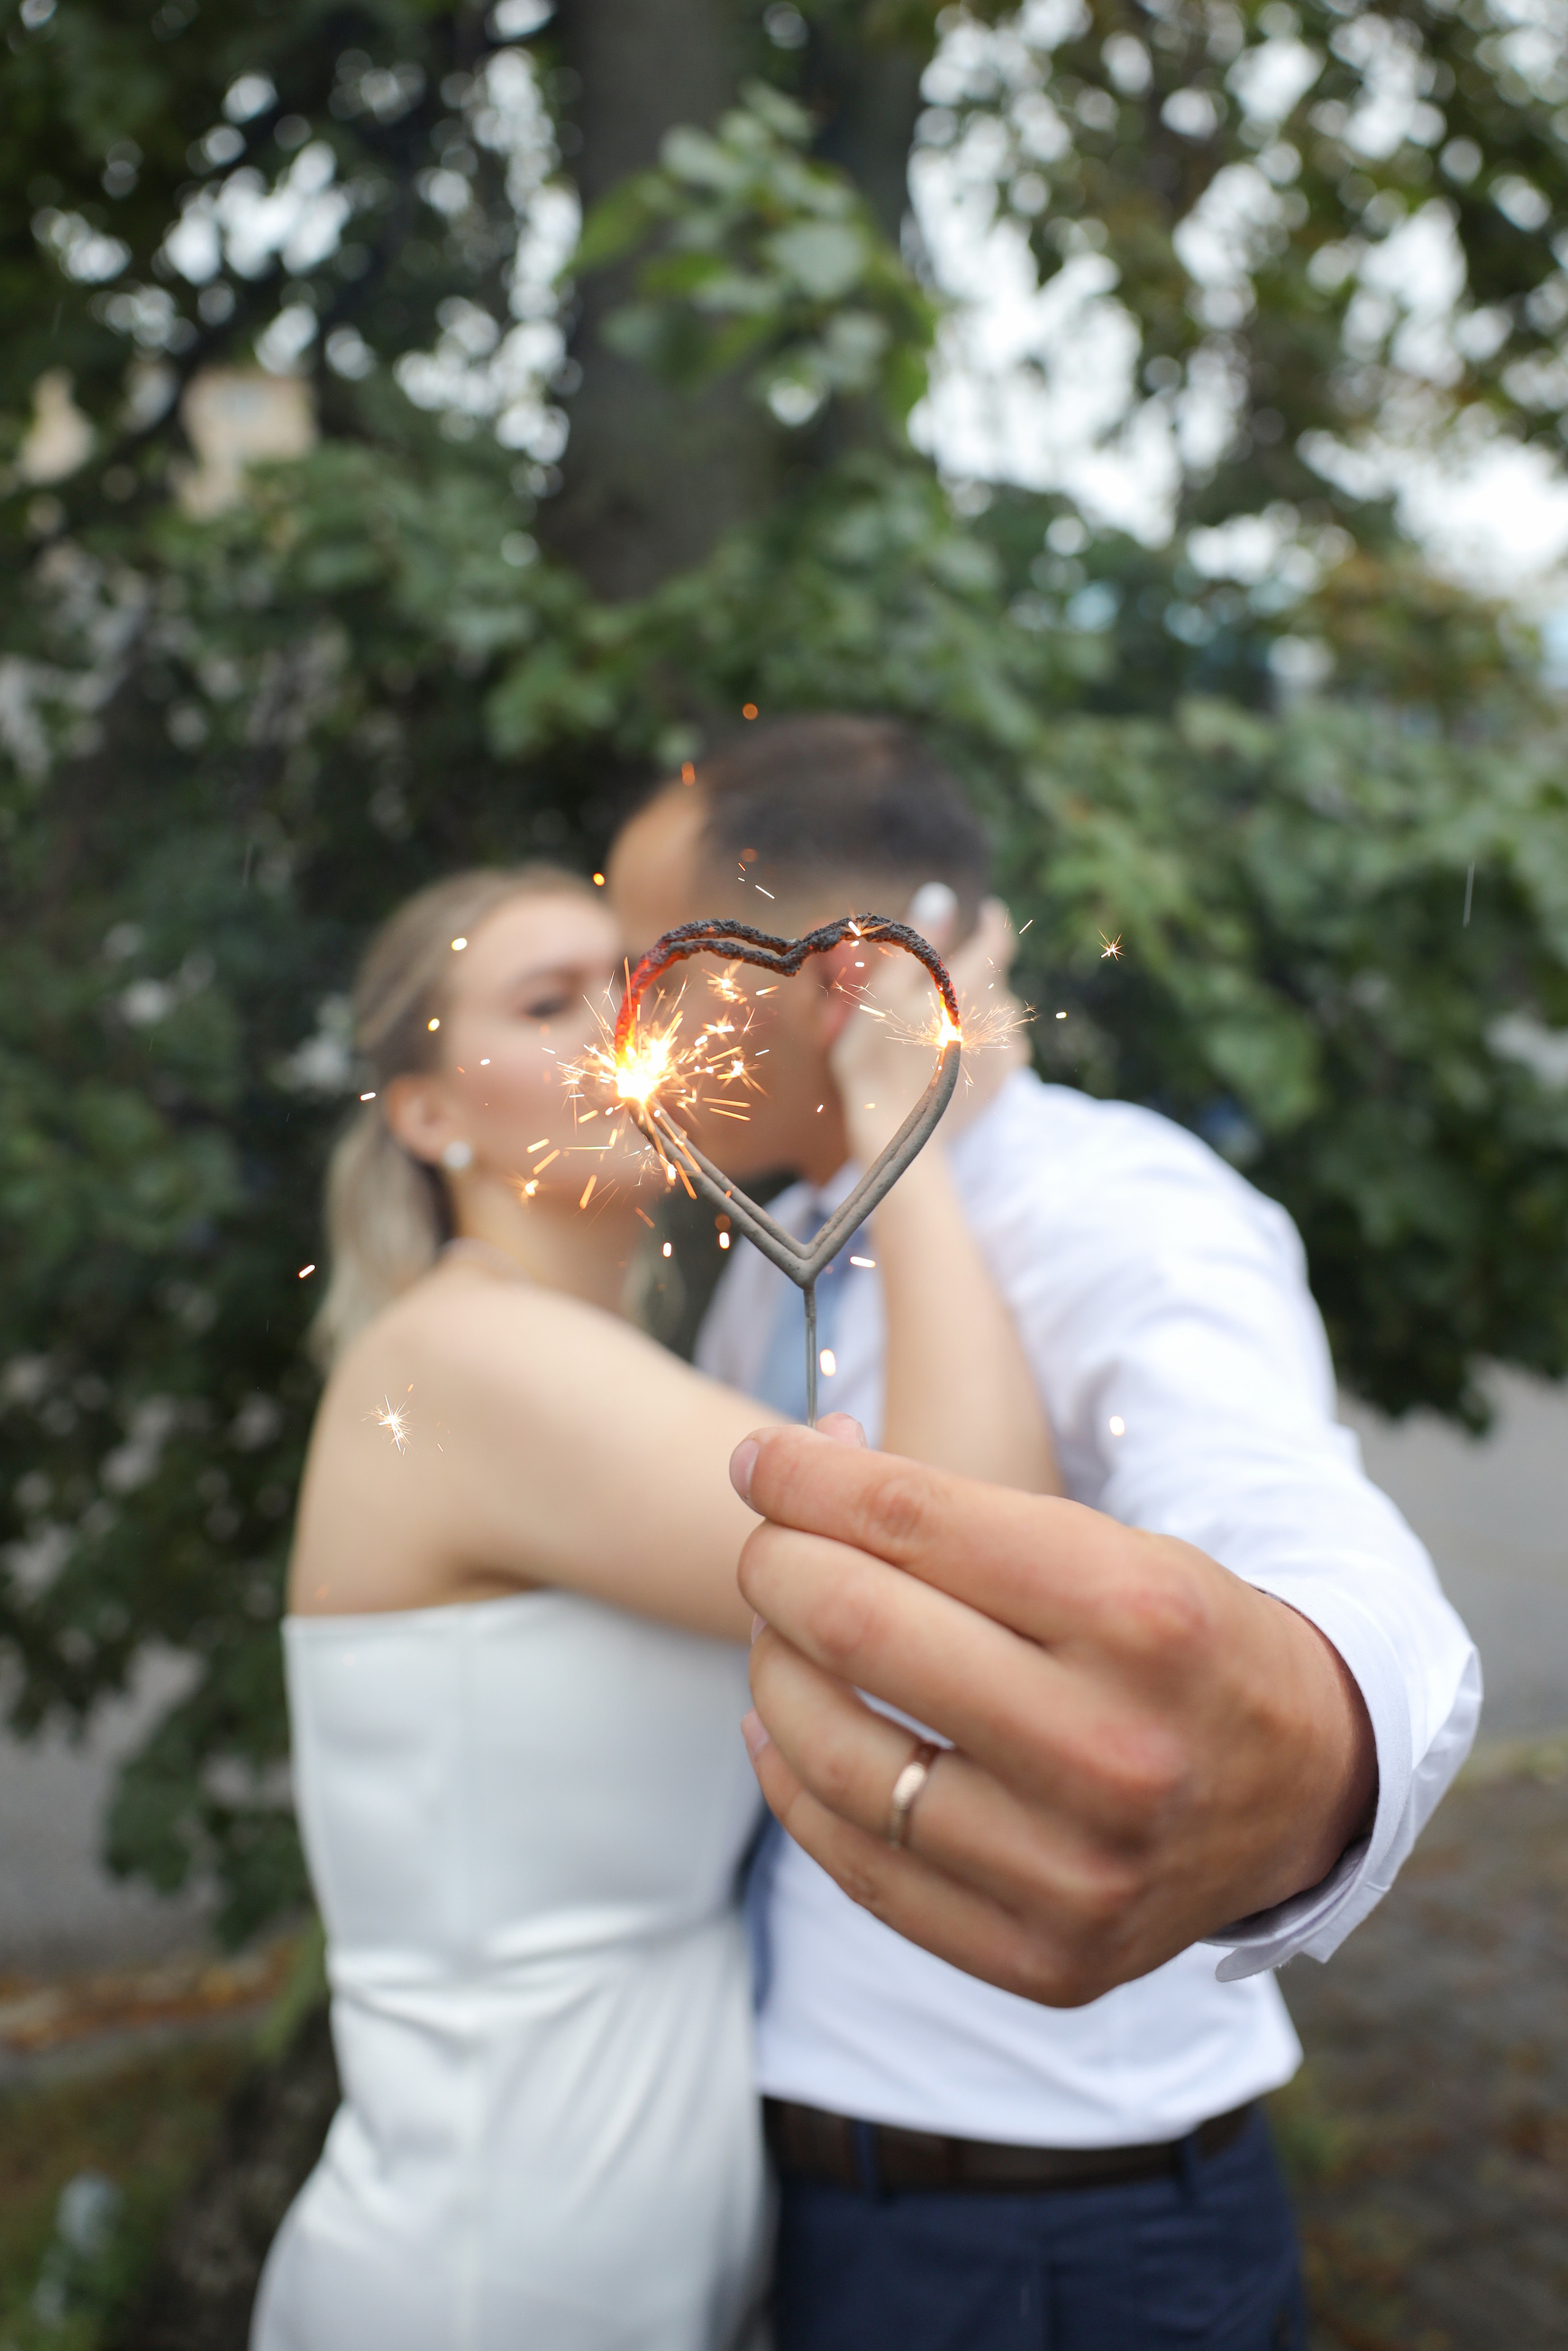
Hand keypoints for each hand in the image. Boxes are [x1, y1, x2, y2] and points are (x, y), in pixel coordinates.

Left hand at [732, 1424, 1376, 2007]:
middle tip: (766, 1546)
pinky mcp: (1047, 1962)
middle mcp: (1117, 1750)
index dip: (805, 1477)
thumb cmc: (1177, 1641)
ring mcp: (1080, 1874)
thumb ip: (943, 1508)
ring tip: (777, 1637)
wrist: (1306, 1787)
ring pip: (840, 1759)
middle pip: (858, 1628)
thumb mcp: (1105, 1545)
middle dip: (777, 1566)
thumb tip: (779, 1464)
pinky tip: (782, 1729)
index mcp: (1142, 1614)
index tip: (759, 1459)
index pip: (910, 1521)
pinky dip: (795, 1784)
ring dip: (774, 1675)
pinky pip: (859, 1869)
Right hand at [829, 897, 1022, 1162]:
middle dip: (970, 973)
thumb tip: (942, 896)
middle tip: (931, 990)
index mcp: (968, 985)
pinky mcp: (1005, 1078)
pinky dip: (986, 1037)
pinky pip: (1004, 1042)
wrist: (897, 1133)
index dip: (993, 922)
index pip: (997, 941)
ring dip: (978, 1007)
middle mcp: (997, 1012)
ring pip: (999, 1009)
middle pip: (993, 977)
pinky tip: (956, 1051)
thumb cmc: (875, 1059)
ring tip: (940, 1025)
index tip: (987, 912)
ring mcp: (1005, 1048)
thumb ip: (917, 941)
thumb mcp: (884, 992)